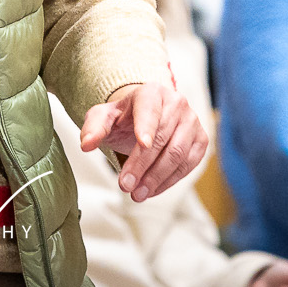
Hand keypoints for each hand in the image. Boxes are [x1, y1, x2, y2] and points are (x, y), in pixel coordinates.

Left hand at [78, 82, 207, 202]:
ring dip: (156, 178)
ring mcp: (192, 122)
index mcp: (151, 92)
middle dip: (142, 165)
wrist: (146, 119)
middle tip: (125, 186)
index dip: (146, 126)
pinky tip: (152, 191)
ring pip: (177, 154)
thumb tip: (86, 145)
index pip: (149, 109)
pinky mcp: (201, 141)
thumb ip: (93, 128)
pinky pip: (188, 165)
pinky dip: (169, 181)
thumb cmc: (124, 118)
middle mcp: (177, 103)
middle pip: (162, 138)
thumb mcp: (104, 118)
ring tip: (137, 194)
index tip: (142, 144)